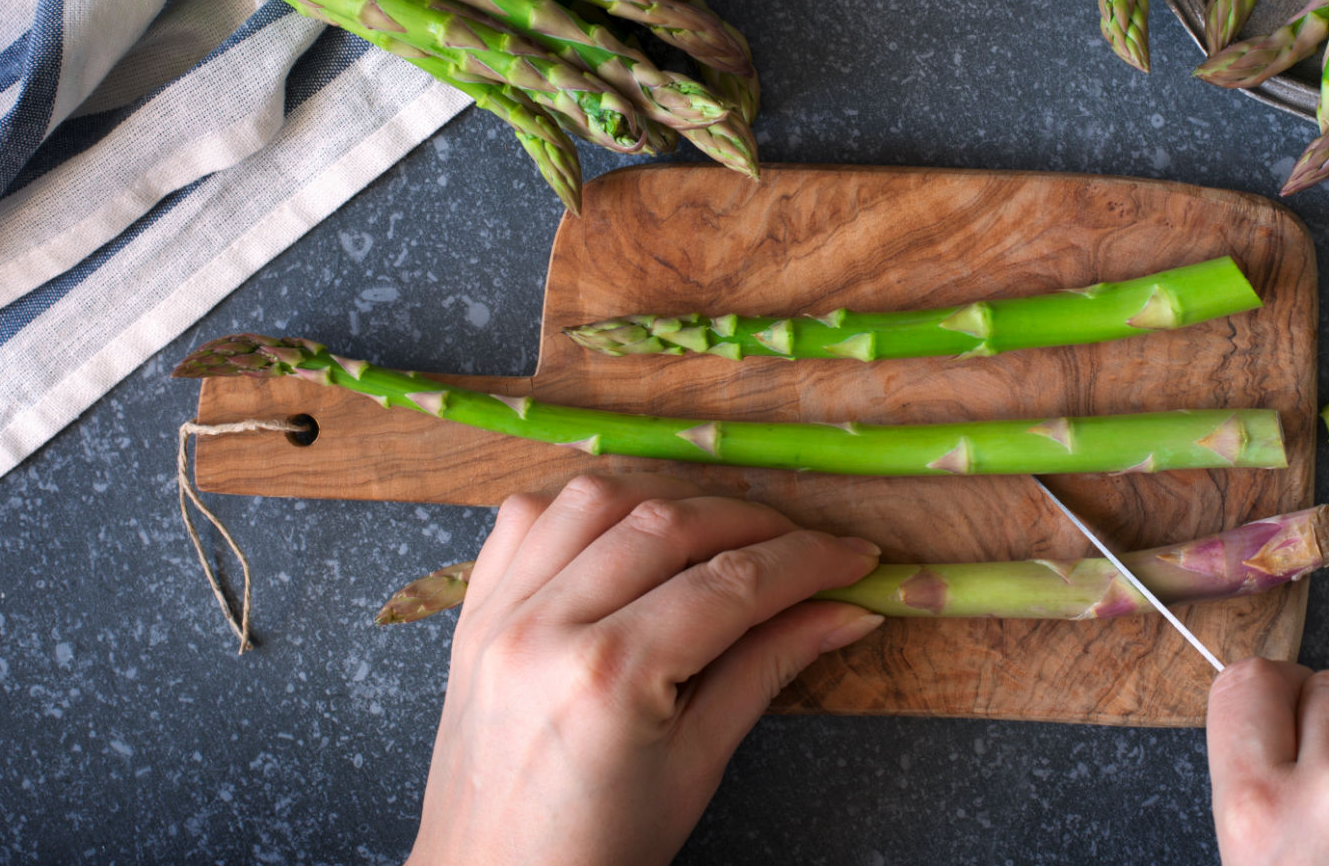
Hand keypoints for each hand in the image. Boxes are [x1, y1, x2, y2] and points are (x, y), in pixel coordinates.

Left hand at [406, 473, 885, 865]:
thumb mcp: (697, 766)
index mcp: (607, 677)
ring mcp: (498, 612)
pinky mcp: (473, 611)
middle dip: (753, 522)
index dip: (806, 561)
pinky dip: (585, 507)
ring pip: (595, 498)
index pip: (729, 583)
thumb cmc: (598, 850)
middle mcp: (544, 626)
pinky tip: (628, 529)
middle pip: (667, 525)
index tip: (855, 556)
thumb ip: (766, 669)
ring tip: (724, 530)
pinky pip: (528, 518)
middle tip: (807, 544)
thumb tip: (845, 610)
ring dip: (670, 497)